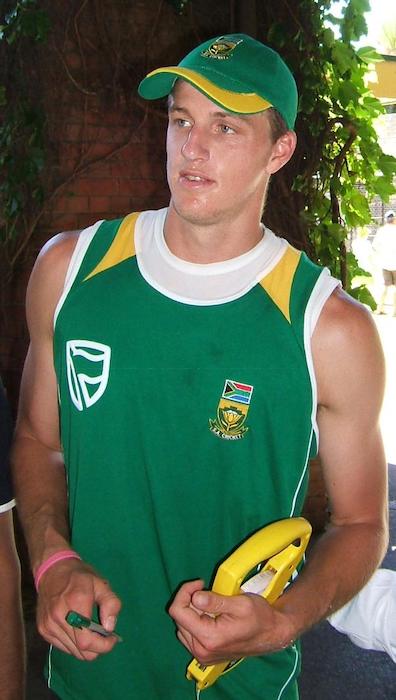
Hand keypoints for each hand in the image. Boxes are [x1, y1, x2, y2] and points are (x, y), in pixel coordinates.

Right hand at [37, 558, 121, 660]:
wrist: (52, 570)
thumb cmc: (80, 576)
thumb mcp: (101, 583)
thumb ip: (111, 603)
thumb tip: (109, 627)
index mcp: (76, 602)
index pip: (86, 640)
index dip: (103, 646)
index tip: (113, 638)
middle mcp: (59, 616)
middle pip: (81, 650)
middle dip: (97, 648)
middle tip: (104, 636)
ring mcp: (49, 625)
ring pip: (72, 651)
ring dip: (86, 647)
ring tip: (92, 632)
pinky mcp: (43, 629)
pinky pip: (62, 647)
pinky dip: (74, 644)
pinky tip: (78, 630)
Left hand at [168, 580, 293, 665]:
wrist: (272, 634)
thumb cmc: (259, 617)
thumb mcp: (240, 603)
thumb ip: (215, 601)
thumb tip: (195, 597)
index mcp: (208, 638)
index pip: (178, 611)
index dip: (185, 591)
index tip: (200, 583)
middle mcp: (201, 651)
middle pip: (179, 619)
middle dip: (190, 601)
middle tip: (209, 592)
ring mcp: (202, 655)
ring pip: (182, 627)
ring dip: (193, 612)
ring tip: (212, 605)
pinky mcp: (205, 655)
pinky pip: (189, 635)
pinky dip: (196, 622)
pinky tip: (211, 616)